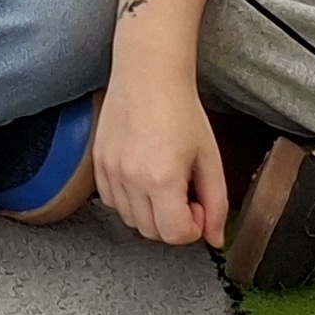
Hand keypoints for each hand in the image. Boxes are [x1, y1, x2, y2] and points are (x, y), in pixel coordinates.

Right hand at [94, 69, 234, 247]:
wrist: (148, 75)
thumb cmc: (180, 109)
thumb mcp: (210, 158)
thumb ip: (217, 204)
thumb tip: (217, 239)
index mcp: (162, 179)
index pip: (175, 234)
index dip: (194, 227)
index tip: (198, 205)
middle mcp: (130, 178)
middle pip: (151, 231)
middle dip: (173, 222)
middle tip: (184, 195)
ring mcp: (110, 170)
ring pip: (130, 219)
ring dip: (150, 213)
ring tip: (163, 185)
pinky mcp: (98, 161)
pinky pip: (111, 200)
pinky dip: (128, 200)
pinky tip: (143, 179)